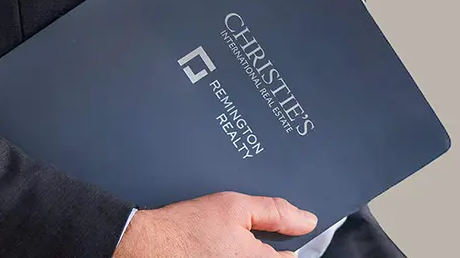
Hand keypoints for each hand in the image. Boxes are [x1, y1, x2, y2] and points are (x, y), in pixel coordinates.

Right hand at [114, 191, 317, 256]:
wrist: (152, 245)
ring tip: (226, 244)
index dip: (288, 243)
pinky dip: (234, 255)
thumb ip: (274, 212)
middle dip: (266, 249)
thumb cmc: (189, 226)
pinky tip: (219, 249)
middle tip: (240, 239)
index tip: (277, 236)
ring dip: (248, 252)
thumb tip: (307, 220)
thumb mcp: (234, 206)